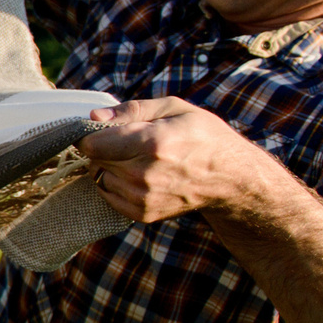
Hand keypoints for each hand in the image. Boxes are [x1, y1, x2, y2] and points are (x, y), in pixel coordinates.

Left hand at [79, 99, 276, 222]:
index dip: (91, 135)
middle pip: (95, 160)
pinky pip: (109, 195)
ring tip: (139, 159)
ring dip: (110, 167)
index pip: (92, 144)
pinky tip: (140, 175)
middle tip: (130, 142)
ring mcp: (143, 198)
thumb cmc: (203, 136)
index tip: (102, 130)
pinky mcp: (142, 213)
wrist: (230, 178)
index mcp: (151, 144)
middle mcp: (143, 175)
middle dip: (105, 148)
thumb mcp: (173, 108)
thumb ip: (131, 110)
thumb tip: (94, 117)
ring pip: (100, 178)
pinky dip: (116, 184)